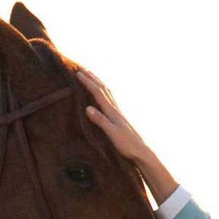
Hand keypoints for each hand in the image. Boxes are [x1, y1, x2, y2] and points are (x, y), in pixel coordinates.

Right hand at [78, 71, 177, 203]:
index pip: (98, 93)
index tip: (78, 73)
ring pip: (107, 91)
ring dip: (98, 82)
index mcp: (112, 111)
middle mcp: (115, 108)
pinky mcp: (118, 117)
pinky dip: (103, 91)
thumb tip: (87, 108)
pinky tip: (102, 93)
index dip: (88, 82)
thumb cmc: (126, 144)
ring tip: (90, 75)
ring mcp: (117, 112)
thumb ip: (100, 120)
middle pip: (103, 88)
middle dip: (92, 77)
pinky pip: (109, 98)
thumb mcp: (112, 133)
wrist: (141, 150)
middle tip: (81, 68)